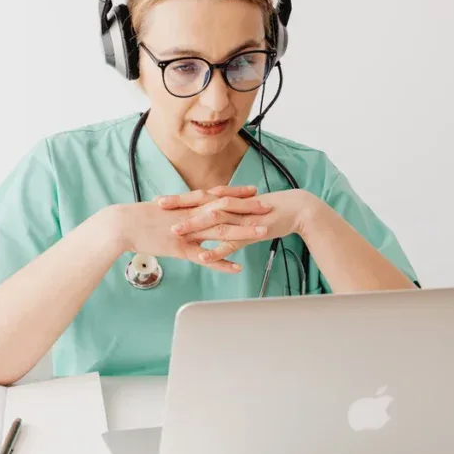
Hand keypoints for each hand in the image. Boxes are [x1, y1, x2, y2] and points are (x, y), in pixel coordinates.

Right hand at [114, 186, 271, 273]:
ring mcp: (188, 232)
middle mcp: (192, 215)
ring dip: (244, 232)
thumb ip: (179, 211)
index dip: (237, 194)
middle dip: (248, 209)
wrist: (122, 224)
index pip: (218, 196)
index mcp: (188, 205)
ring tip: (263, 232)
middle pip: (225, 210)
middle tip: (268, 207)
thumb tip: (187, 211)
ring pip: (221, 232)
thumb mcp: (163, 211)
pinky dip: (222, 262)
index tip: (253, 192)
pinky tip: (237, 267)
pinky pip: (205, 257)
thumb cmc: (139, 217)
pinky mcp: (181, 248)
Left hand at [160, 188, 318, 263]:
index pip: (198, 197)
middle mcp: (232, 205)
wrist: (294, 209)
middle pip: (201, 203)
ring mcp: (241, 218)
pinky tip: (204, 257)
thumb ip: (224, 211)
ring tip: (175, 231)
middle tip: (159, 207)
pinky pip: (232, 243)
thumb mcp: (241, 208)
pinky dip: (218, 250)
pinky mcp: (251, 232)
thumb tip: (207, 214)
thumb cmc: (267, 209)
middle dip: (179, 205)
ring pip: (214, 221)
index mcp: (227, 199)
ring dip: (194, 226)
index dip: (178, 199)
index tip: (159, 200)